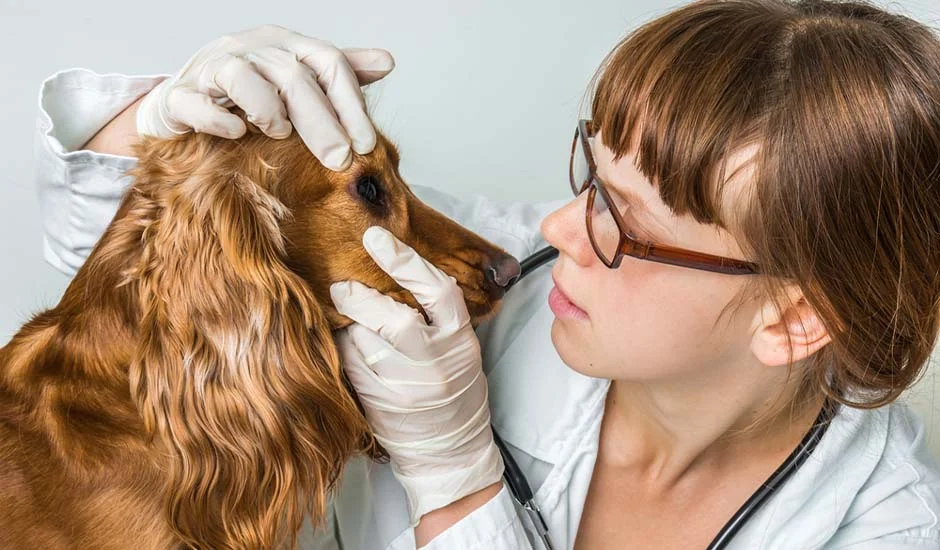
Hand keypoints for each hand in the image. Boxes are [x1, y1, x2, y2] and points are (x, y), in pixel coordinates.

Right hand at [136, 24, 393, 169]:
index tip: (367, 144)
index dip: (350, 103)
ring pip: (242, 76)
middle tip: (340, 159)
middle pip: (292, 75)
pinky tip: (236, 133)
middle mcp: (248, 49)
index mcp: (283, 44)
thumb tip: (387, 62)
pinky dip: (216, 117)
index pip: (327, 62)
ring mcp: (209, 69)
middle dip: (321, 121)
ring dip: (267, 108)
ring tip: (281, 134)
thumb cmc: (247, 93)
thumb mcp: (297, 79)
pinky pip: (193, 101)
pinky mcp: (178, 96)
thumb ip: (339, 73)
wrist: (181, 101)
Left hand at [329, 226, 503, 524]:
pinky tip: (346, 344)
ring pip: (366, 342)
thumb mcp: (461, 348)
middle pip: (395, 319)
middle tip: (343, 287)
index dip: (407, 261)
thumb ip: (438, 314)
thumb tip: (400, 268)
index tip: (378, 238)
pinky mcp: (379, 402)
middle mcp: (434, 362)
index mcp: (460, 340)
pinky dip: (344, 347)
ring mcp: (406, 385)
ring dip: (349, 324)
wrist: (450, 450)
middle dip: (362, 298)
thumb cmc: (456, 390)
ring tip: (346, 318)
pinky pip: (351, 364)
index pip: (438, 291)